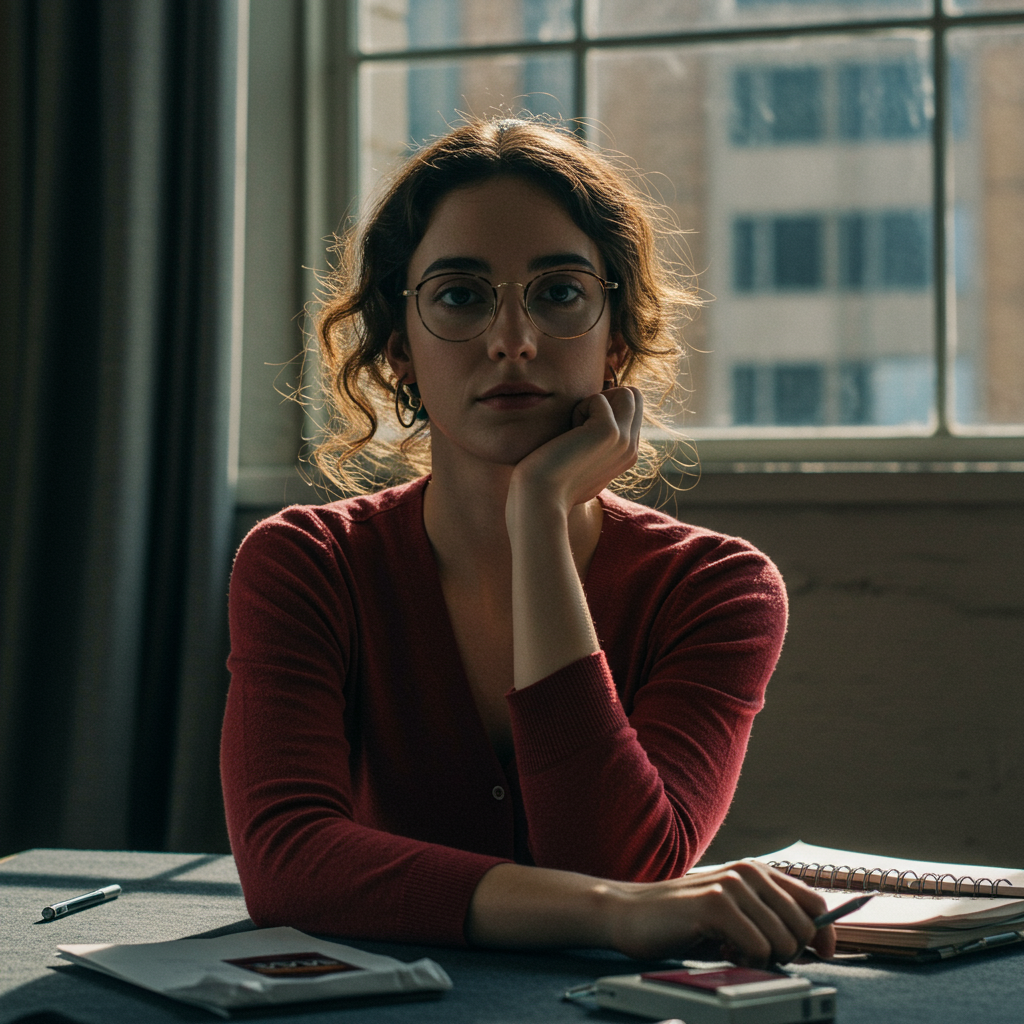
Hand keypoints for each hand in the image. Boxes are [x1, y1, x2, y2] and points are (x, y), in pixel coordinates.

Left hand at [507, 386, 642, 517]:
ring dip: (595, 402)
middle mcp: (632, 449)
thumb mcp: (581, 462)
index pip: (633, 409)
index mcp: (628, 455)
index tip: (581, 430)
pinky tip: (568, 435)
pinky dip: (579, 409)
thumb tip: (587, 422)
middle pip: (634, 396)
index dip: (606, 408)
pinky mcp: (610, 433)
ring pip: (626, 393)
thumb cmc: (550, 482)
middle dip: (605, 399)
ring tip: (576, 428)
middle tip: (580, 423)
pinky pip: (599, 398)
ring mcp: (624, 441)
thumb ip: (595, 444)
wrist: (540, 499)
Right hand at [606, 860, 835, 965]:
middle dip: (791, 953)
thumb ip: (769, 919)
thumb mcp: (734, 913)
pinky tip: (720, 949)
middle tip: (759, 956)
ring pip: (784, 939)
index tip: (822, 956)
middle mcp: (749, 872)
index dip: (825, 934)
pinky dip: (745, 959)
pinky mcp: (715, 903)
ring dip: (765, 958)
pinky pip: (757, 946)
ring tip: (734, 950)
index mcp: (757, 871)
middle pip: (805, 925)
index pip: (815, 902)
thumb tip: (817, 945)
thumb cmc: (684, 921)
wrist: (630, 913)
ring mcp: (732, 884)